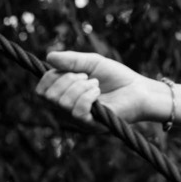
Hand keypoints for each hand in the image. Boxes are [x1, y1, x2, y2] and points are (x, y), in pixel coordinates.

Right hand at [35, 51, 159, 127]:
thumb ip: (71, 60)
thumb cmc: (116, 77)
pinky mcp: (91, 125)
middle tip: (86, 77)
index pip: (40, 90)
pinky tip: (98, 93)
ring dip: (81, 87)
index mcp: (63, 96)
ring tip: (96, 85)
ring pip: (62, 103)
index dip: (51, 77)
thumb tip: (49, 56)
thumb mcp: (92, 63)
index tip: (73, 71)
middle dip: (67, 80)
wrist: (140, 89)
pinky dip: (87, 96)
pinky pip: (77, 112)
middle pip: (47, 97)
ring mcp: (77, 121)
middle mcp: (66, 111)